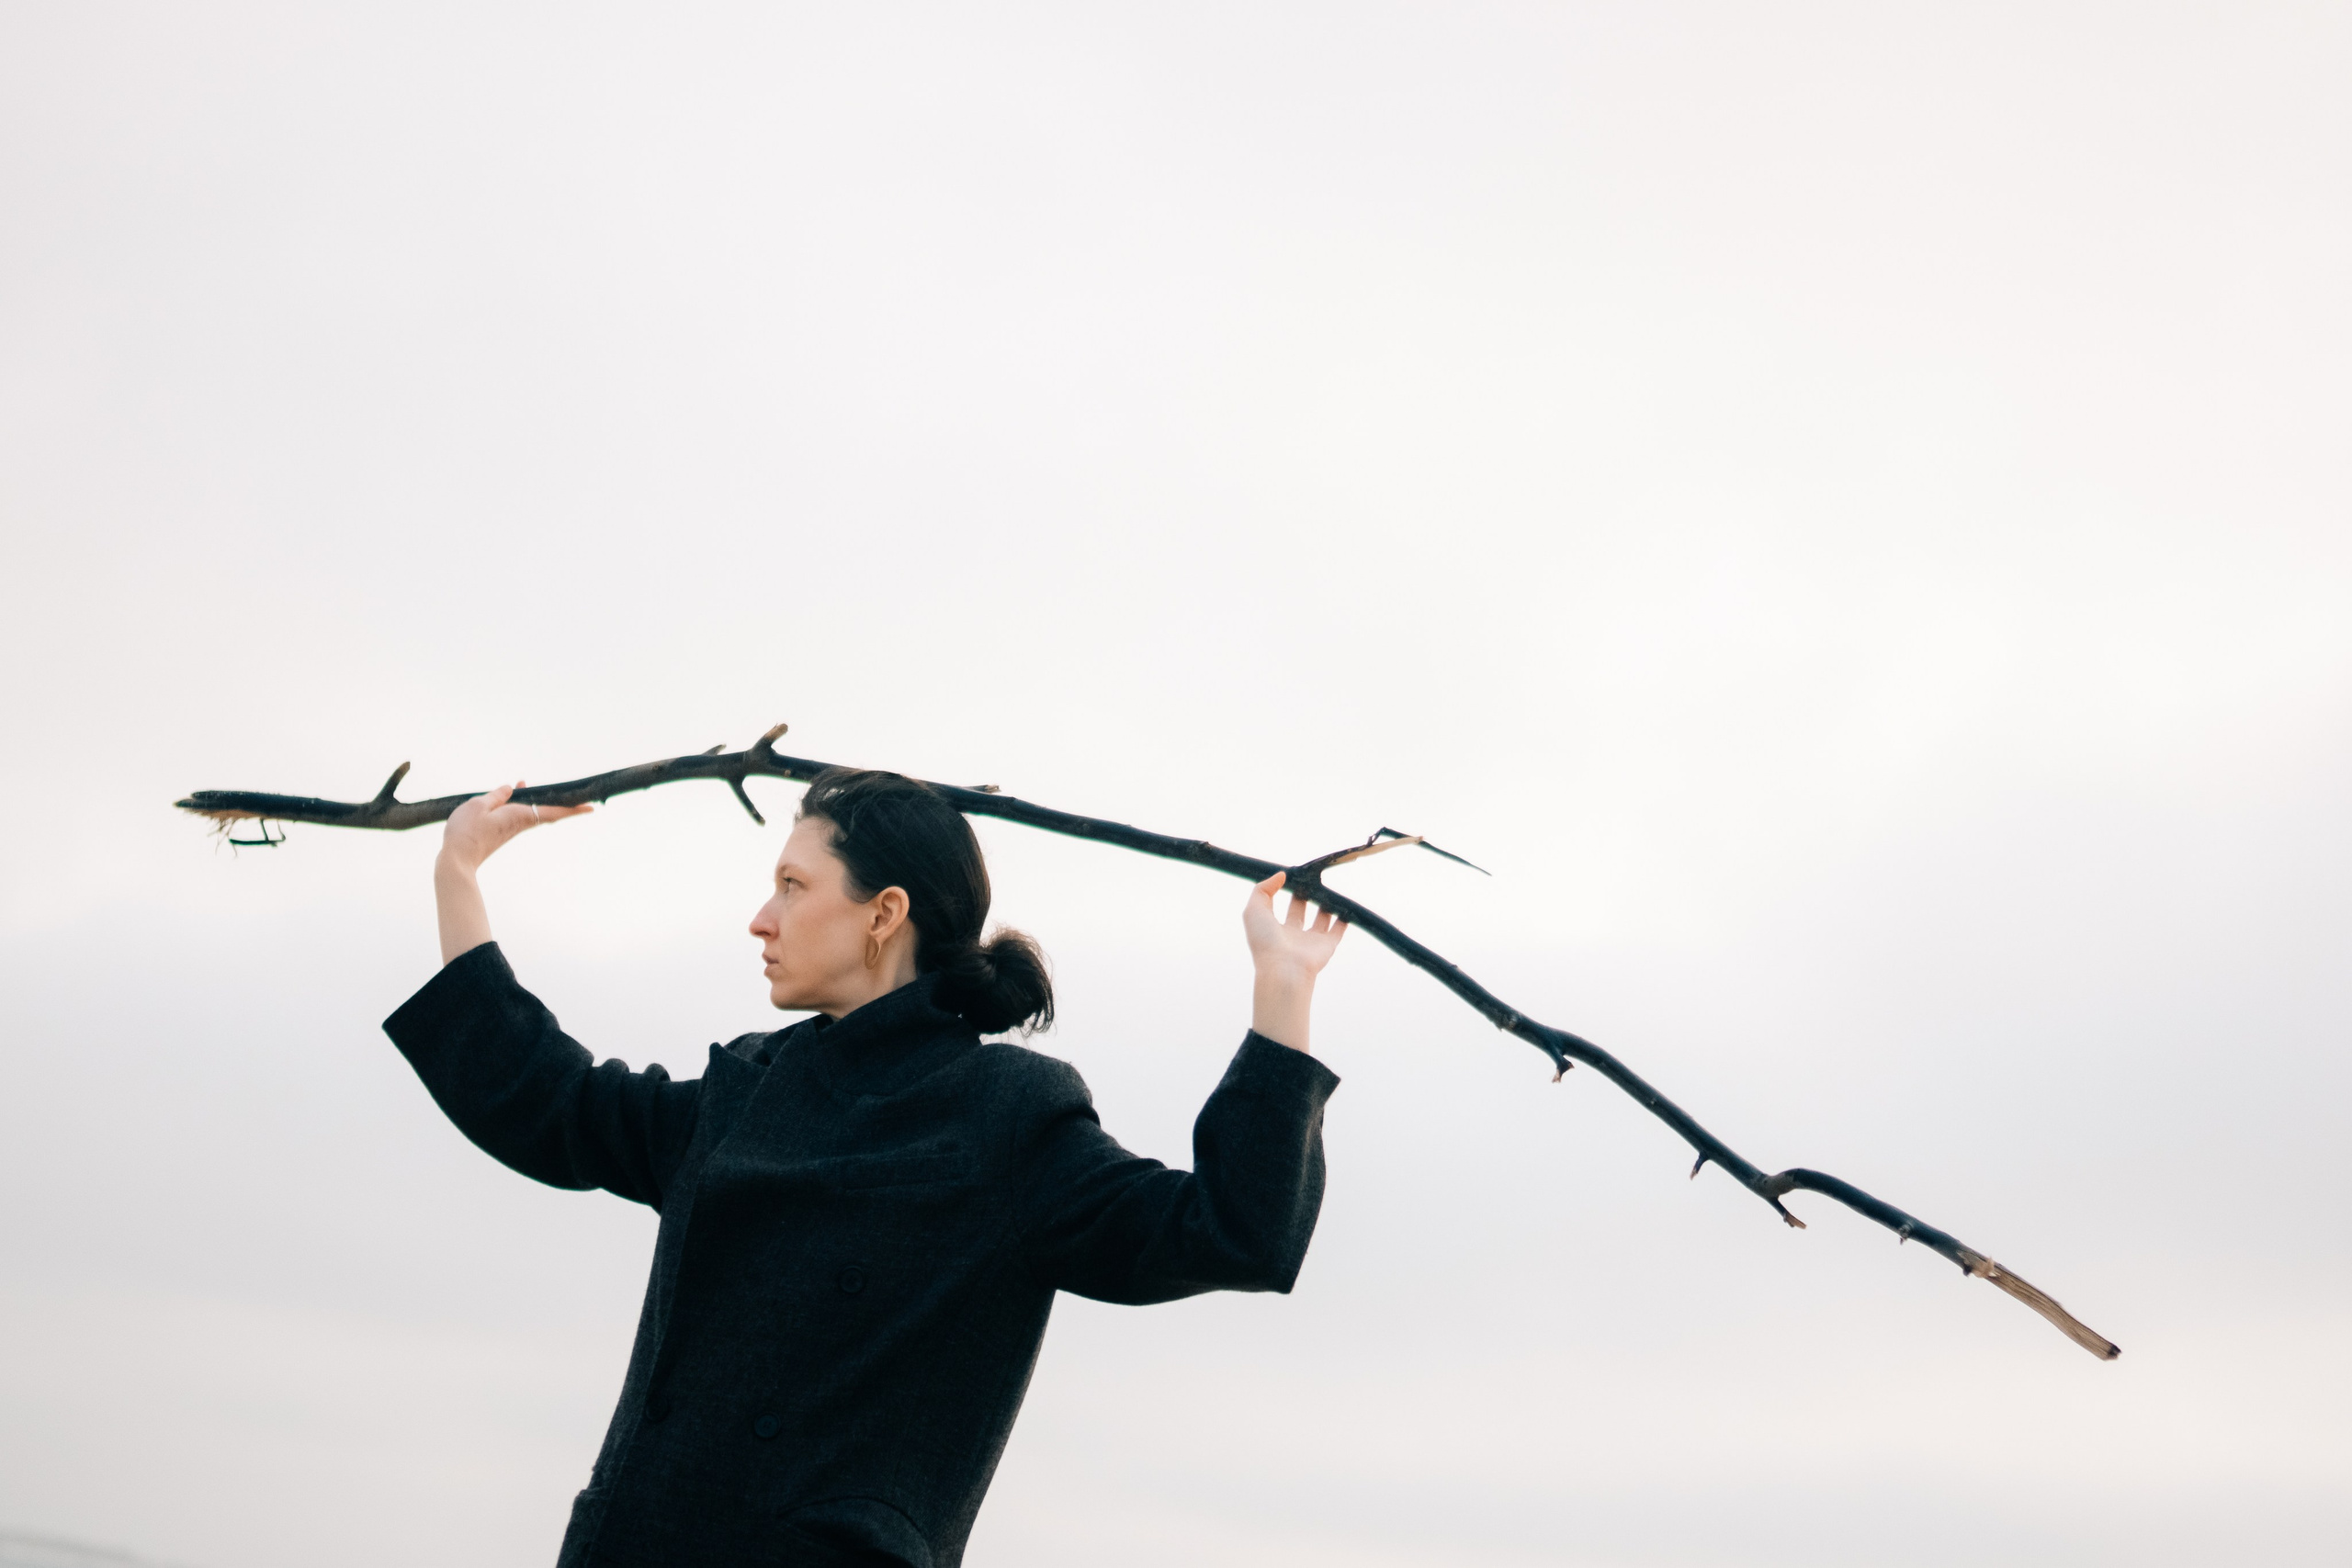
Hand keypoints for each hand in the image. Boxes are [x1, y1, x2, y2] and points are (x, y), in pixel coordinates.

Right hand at [433, 781, 591, 965]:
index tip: (591, 807)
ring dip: (532, 798)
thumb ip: (496, 796)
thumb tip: (509, 788)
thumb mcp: (478, 805)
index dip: (573, 809)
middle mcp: (520, 823)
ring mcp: (511, 829)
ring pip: (529, 811)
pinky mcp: (501, 833)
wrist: (457, 860)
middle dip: (560, 803)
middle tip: (576, 797)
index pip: (553, 811)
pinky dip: (517, 803)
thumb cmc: (467, 832)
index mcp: (519, 816)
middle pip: (546, 811)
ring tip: (522, 783)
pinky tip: (508, 793)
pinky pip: (515, 814)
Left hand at [1243, 871, 1347, 1051]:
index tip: (1292, 874)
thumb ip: (1263, 889)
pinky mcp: (1327, 946)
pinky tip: (1348, 907)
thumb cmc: (1265, 941)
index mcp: (1272, 928)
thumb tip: (1281, 875)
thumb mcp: (1254, 909)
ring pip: (1320, 920)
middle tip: (1311, 879)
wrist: (1284, 969)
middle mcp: (1291, 935)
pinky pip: (1338, 931)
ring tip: (1330, 889)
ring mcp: (1310, 941)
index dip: (1283, 890)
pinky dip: (1344, 919)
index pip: (1277, 905)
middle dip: (1305, 895)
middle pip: (1299, 911)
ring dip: (1325, 905)